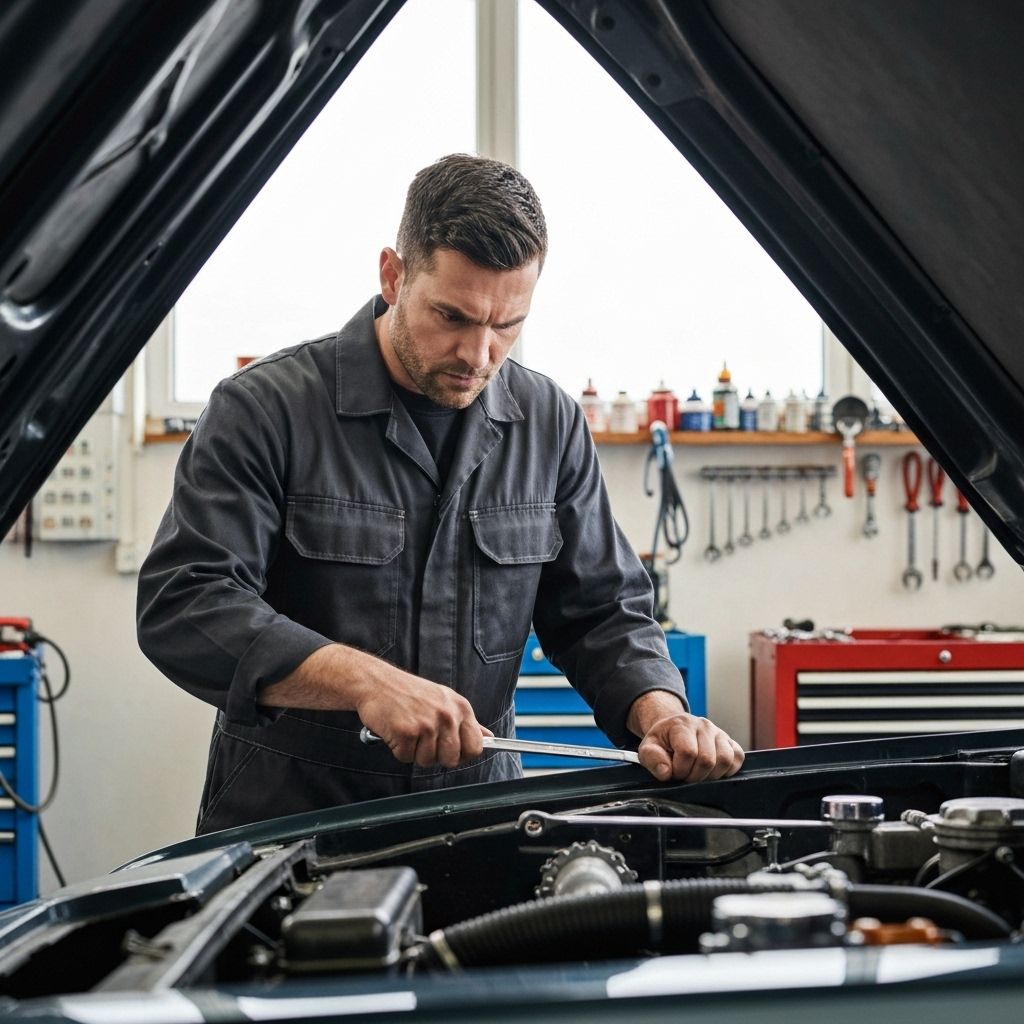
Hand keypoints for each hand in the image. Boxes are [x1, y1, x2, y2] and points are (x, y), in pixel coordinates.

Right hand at [356, 674, 490, 768]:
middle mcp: (447, 715)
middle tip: (423, 737)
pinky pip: (405, 758)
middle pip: (451, 759)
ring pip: (427, 761)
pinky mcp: (406, 732)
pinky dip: (398, 749)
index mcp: (460, 708)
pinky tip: (396, 730)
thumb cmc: (409, 692)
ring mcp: (427, 724)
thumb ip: (467, 722)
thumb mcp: (445, 700)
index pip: (476, 747)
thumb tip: (488, 738)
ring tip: (408, 729)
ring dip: (414, 752)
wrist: (376, 682)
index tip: (451, 750)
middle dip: (436, 755)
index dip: (463, 755)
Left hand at [638, 713, 743, 782]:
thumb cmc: (662, 741)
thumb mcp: (648, 748)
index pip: (688, 752)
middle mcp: (704, 725)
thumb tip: (666, 773)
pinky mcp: (730, 742)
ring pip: (725, 760)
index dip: (680, 769)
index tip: (674, 772)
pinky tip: (712, 771)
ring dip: (711, 775)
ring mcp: (719, 733)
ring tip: (697, 774)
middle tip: (685, 775)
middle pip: (707, 759)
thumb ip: (652, 759)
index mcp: (682, 724)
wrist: (673, 729)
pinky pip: (737, 758)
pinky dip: (727, 771)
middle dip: (694, 776)